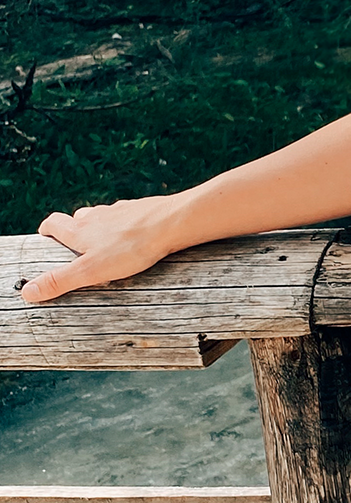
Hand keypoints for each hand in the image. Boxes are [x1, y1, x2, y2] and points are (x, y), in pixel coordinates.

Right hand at [19, 196, 186, 303]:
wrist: (172, 223)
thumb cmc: (131, 248)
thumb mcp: (91, 270)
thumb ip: (60, 280)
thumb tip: (27, 291)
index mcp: (80, 229)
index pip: (54, 223)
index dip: (47, 230)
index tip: (45, 237)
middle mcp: (97, 216)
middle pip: (78, 218)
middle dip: (73, 230)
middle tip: (76, 247)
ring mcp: (121, 211)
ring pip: (103, 217)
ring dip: (100, 227)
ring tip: (105, 245)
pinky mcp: (143, 211)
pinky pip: (129, 217)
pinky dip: (125, 226)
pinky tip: (135, 237)